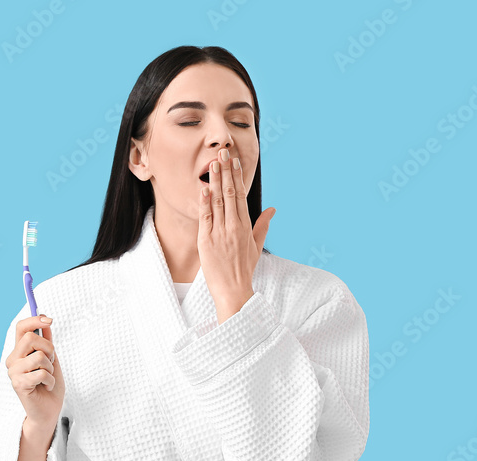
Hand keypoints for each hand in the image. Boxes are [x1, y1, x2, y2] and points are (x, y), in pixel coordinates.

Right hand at [6, 314, 63, 432]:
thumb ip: (47, 341)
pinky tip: (46, 387)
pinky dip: (50, 380)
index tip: (49, 319)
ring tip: (48, 378)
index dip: (34, 320)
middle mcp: (13, 360)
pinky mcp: (18, 384)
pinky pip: (41, 373)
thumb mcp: (51, 359)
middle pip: (31, 338)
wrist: (48, 411)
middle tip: (51, 363)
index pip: (21, 328)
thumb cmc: (49, 386)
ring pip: (38, 356)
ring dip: (51, 368)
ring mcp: (14, 372)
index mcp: (19, 352)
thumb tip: (46, 319)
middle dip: (49, 349)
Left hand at [198, 148, 274, 318]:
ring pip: (218, 202)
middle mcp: (234, 227)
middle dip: (226, 172)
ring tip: (213, 164)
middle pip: (230, 194)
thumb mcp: (256, 246)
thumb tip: (272, 209)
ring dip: (215, 182)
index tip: (234, 161)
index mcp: (246, 226)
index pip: (241, 196)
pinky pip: (206, 218)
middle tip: (222, 153)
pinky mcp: (207, 241)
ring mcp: (220, 233)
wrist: (234, 291)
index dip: (237, 177)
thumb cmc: (244, 270)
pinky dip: (205, 203)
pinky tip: (204, 188)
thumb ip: (263, 225)